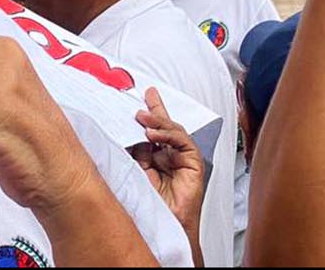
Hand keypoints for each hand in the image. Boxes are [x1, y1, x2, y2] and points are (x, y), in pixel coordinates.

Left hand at [130, 87, 205, 237]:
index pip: (152, 131)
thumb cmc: (153, 207)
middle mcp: (170, 157)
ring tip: (142, 116)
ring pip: (174, 131)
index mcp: (156, 159)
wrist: (166, 227)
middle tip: (145, 97)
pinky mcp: (194, 163)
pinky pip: (183, 142)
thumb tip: (131, 133)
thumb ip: (137, 154)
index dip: (150, 113)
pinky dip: (169, 135)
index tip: (142, 97)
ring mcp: (183, 159)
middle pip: (165, 127)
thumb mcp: (137, 173)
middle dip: (156, 110)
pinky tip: (154, 133)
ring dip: (158, 122)